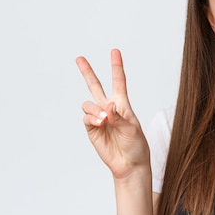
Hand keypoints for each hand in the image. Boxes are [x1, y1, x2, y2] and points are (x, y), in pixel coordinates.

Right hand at [76, 49, 149, 180]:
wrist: (129, 164)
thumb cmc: (135, 145)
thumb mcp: (132, 128)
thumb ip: (119, 116)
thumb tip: (108, 106)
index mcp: (122, 104)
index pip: (118, 81)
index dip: (116, 66)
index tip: (115, 51)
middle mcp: (109, 108)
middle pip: (95, 86)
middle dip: (87, 72)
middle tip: (79, 58)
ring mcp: (99, 118)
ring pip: (88, 103)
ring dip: (95, 109)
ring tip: (104, 120)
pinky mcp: (92, 129)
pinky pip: (86, 118)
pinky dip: (92, 118)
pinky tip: (100, 123)